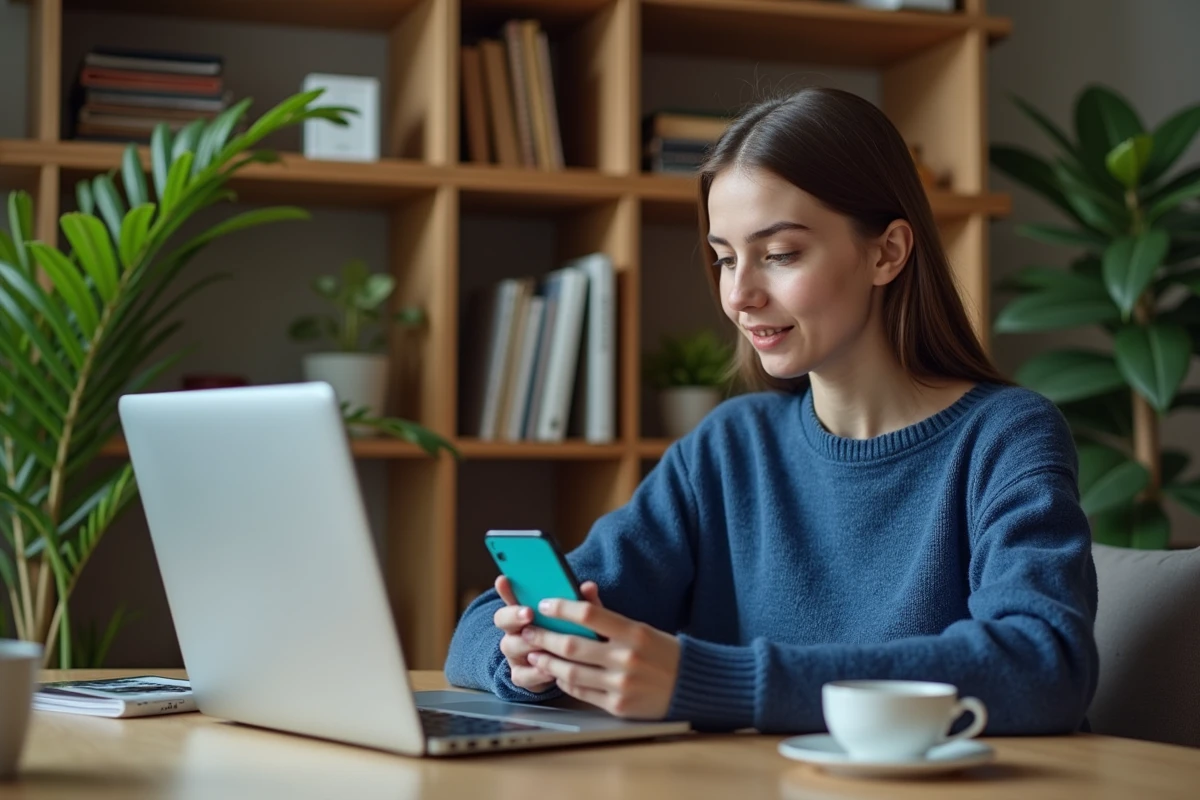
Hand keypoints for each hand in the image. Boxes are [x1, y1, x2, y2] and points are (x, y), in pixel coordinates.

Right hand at [491, 575, 602, 693]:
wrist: (573, 671)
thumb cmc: (572, 637)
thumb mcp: (580, 619)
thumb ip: (582, 604)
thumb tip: (589, 587)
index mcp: (526, 611)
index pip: (511, 596)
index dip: (506, 589)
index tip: (505, 580)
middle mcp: (516, 630)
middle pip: (502, 619)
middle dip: (513, 615)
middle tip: (528, 613)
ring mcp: (516, 654)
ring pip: (509, 646)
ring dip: (525, 644)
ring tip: (541, 643)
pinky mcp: (521, 675)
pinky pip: (520, 675)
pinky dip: (535, 673)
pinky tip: (549, 671)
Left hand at [521, 594, 680, 719]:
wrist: (692, 687)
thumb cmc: (663, 653)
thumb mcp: (642, 629)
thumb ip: (609, 615)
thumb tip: (580, 592)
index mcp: (634, 633)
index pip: (589, 614)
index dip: (562, 608)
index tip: (544, 604)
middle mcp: (626, 658)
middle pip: (572, 645)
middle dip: (544, 637)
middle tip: (528, 630)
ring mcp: (621, 685)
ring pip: (570, 672)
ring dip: (547, 662)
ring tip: (534, 653)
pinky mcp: (617, 706)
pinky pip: (581, 692)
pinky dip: (564, 682)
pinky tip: (556, 673)